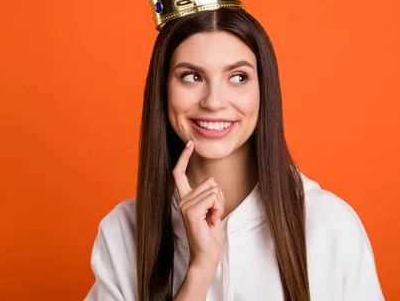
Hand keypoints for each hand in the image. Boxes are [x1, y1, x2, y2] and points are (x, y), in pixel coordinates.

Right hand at [172, 140, 225, 279]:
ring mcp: (185, 206)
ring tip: (212, 219)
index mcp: (185, 198)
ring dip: (220, 205)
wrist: (206, 255)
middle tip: (214, 214)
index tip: (189, 143)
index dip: (184, 157)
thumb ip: (209, 195)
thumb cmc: (210, 234)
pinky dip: (218, 209)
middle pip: (210, 182)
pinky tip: (211, 222)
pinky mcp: (191, 212)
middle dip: (220, 197)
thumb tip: (212, 182)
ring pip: (214, 190)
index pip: (179, 173)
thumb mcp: (211, 210)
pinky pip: (213, 199)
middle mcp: (182, 200)